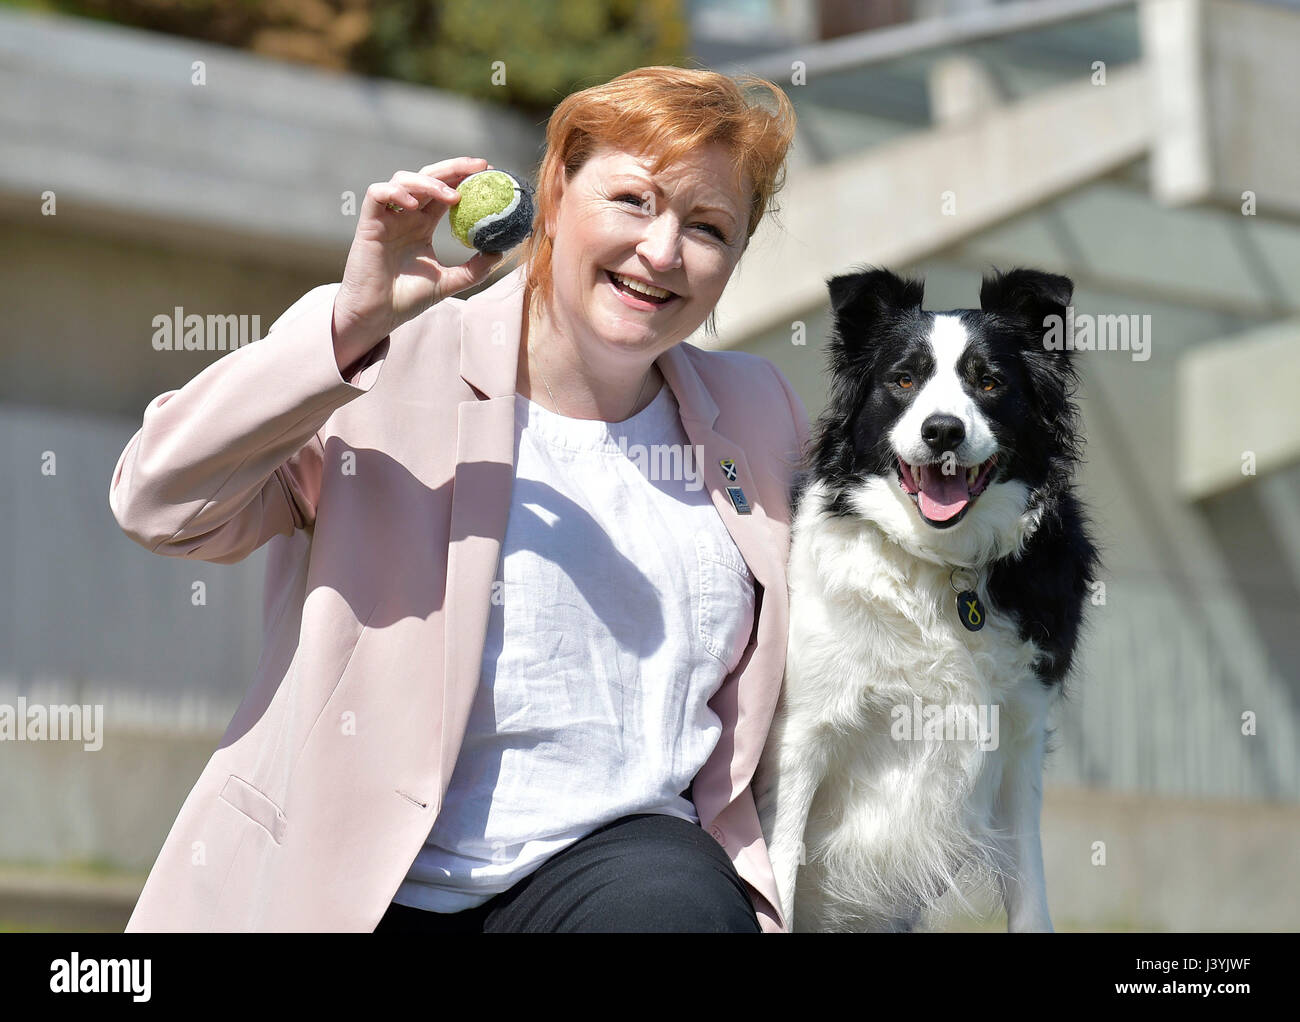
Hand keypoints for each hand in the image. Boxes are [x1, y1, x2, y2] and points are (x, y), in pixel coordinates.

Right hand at [332, 157, 505, 367]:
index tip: (490, 174)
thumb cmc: (407, 299)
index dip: (465, 179)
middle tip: (480, 167)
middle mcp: (405, 216)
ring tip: (453, 197)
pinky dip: (396, 193)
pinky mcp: (369, 223)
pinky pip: (378, 194)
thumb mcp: (449, 282)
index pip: (445, 191)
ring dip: (429, 182)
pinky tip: (415, 206)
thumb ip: (474, 269)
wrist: (377, 316)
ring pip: (404, 179)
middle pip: (428, 177)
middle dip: (454, 168)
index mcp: (422, 225)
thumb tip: (500, 252)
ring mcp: (386, 217)